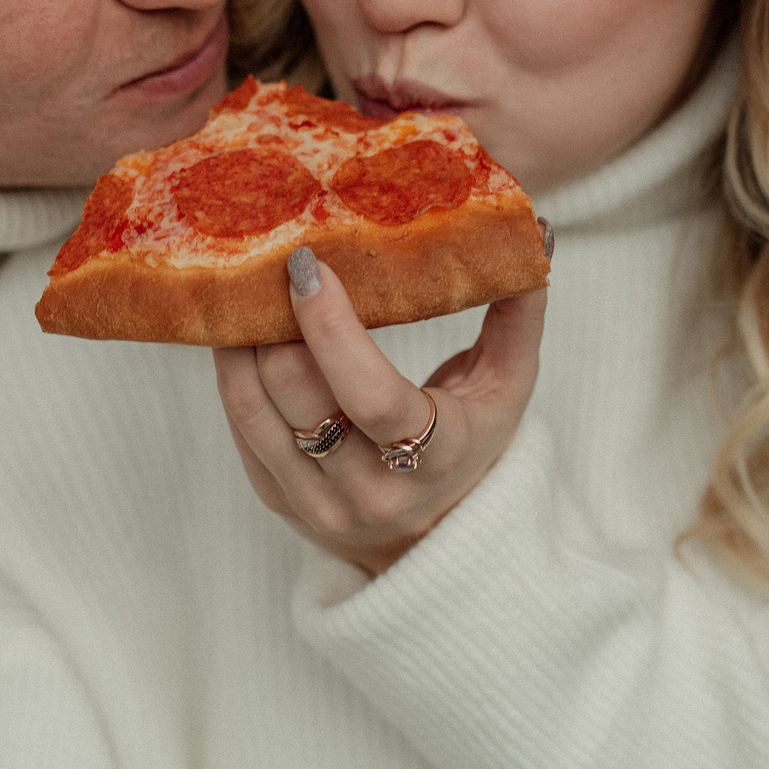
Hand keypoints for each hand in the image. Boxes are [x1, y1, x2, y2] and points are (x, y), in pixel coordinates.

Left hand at [214, 247, 544, 575]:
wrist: (434, 535)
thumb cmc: (472, 443)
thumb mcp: (507, 386)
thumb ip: (517, 313)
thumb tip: (534, 232)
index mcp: (435, 459)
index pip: (373, 398)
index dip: (333, 330)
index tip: (310, 265)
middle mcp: (371, 493)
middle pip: (300, 396)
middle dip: (277, 320)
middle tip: (271, 258)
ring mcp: (317, 504)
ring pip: (255, 409)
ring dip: (243, 340)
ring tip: (248, 284)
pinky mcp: (278, 500)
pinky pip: (240, 427)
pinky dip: (234, 371)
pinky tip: (239, 328)